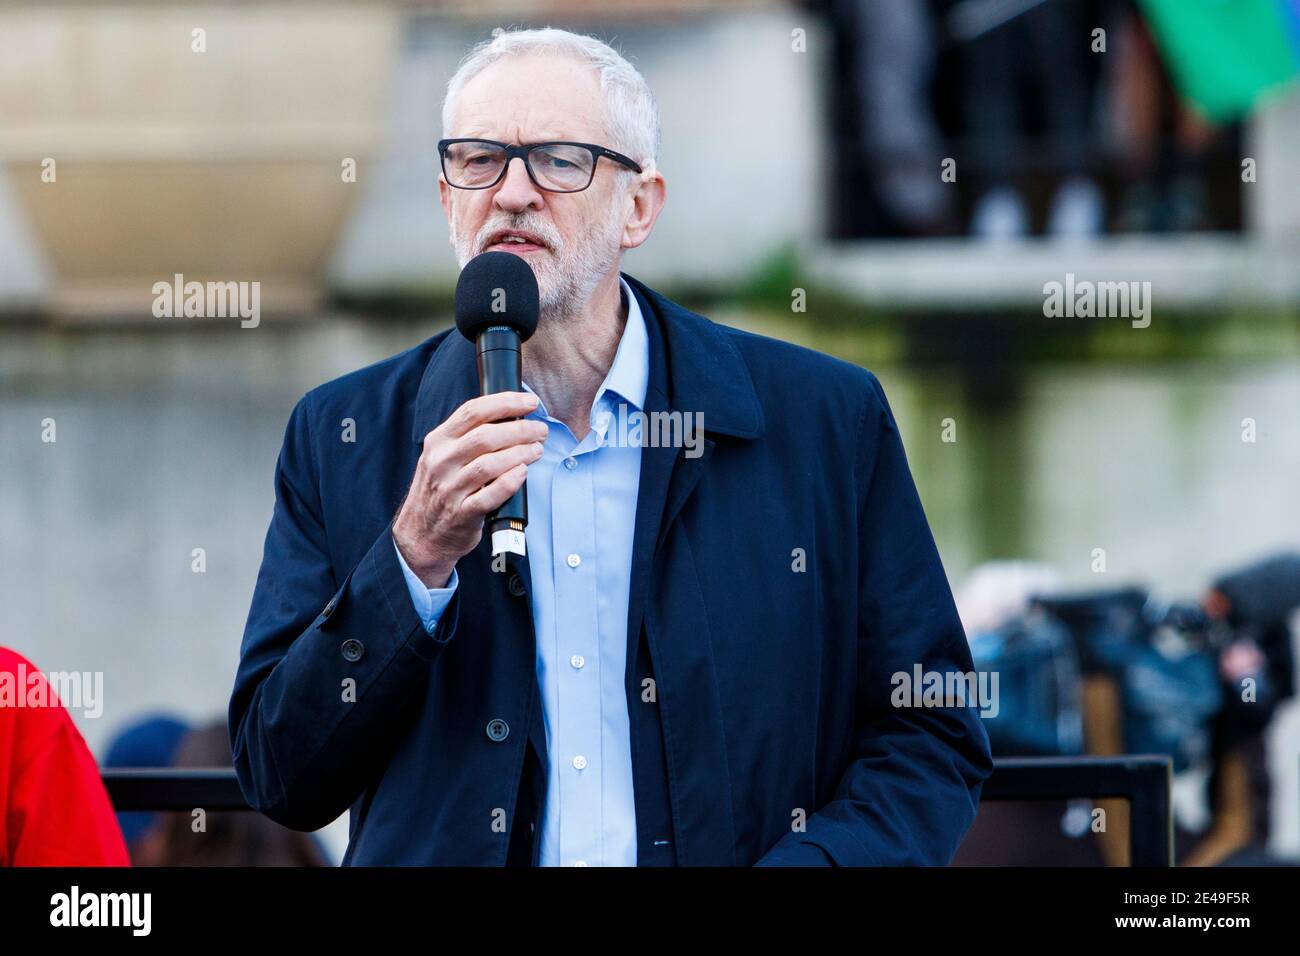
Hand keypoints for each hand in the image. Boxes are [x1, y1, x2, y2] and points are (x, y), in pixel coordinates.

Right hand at [393, 391, 545, 586]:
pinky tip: (524, 472)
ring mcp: (450, 489)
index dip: (506, 402)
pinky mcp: (462, 514)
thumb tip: (512, 416)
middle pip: (485, 436)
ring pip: (489, 464)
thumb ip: (469, 437)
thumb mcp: (443, 456)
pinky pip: (490, 495)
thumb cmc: (440, 489)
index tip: (530, 402)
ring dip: (520, 453)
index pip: (473, 411)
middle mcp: (441, 462)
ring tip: (537, 450)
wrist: (420, 533)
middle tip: (540, 430)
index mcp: (438, 441)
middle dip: (520, 429)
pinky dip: (510, 481)